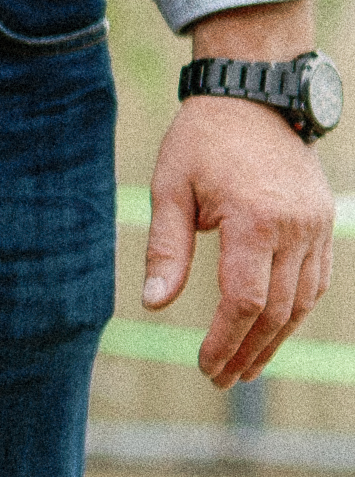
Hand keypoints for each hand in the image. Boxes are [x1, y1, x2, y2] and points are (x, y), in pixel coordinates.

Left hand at [142, 92, 334, 385]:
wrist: (254, 96)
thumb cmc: (202, 141)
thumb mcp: (170, 188)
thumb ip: (167, 249)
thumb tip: (153, 305)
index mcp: (254, 221)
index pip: (243, 302)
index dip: (224, 341)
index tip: (204, 366)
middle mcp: (294, 228)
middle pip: (276, 311)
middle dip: (247, 352)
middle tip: (221, 380)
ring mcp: (315, 226)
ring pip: (302, 302)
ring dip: (275, 341)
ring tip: (246, 370)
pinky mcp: (323, 224)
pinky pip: (316, 281)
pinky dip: (295, 312)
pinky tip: (273, 333)